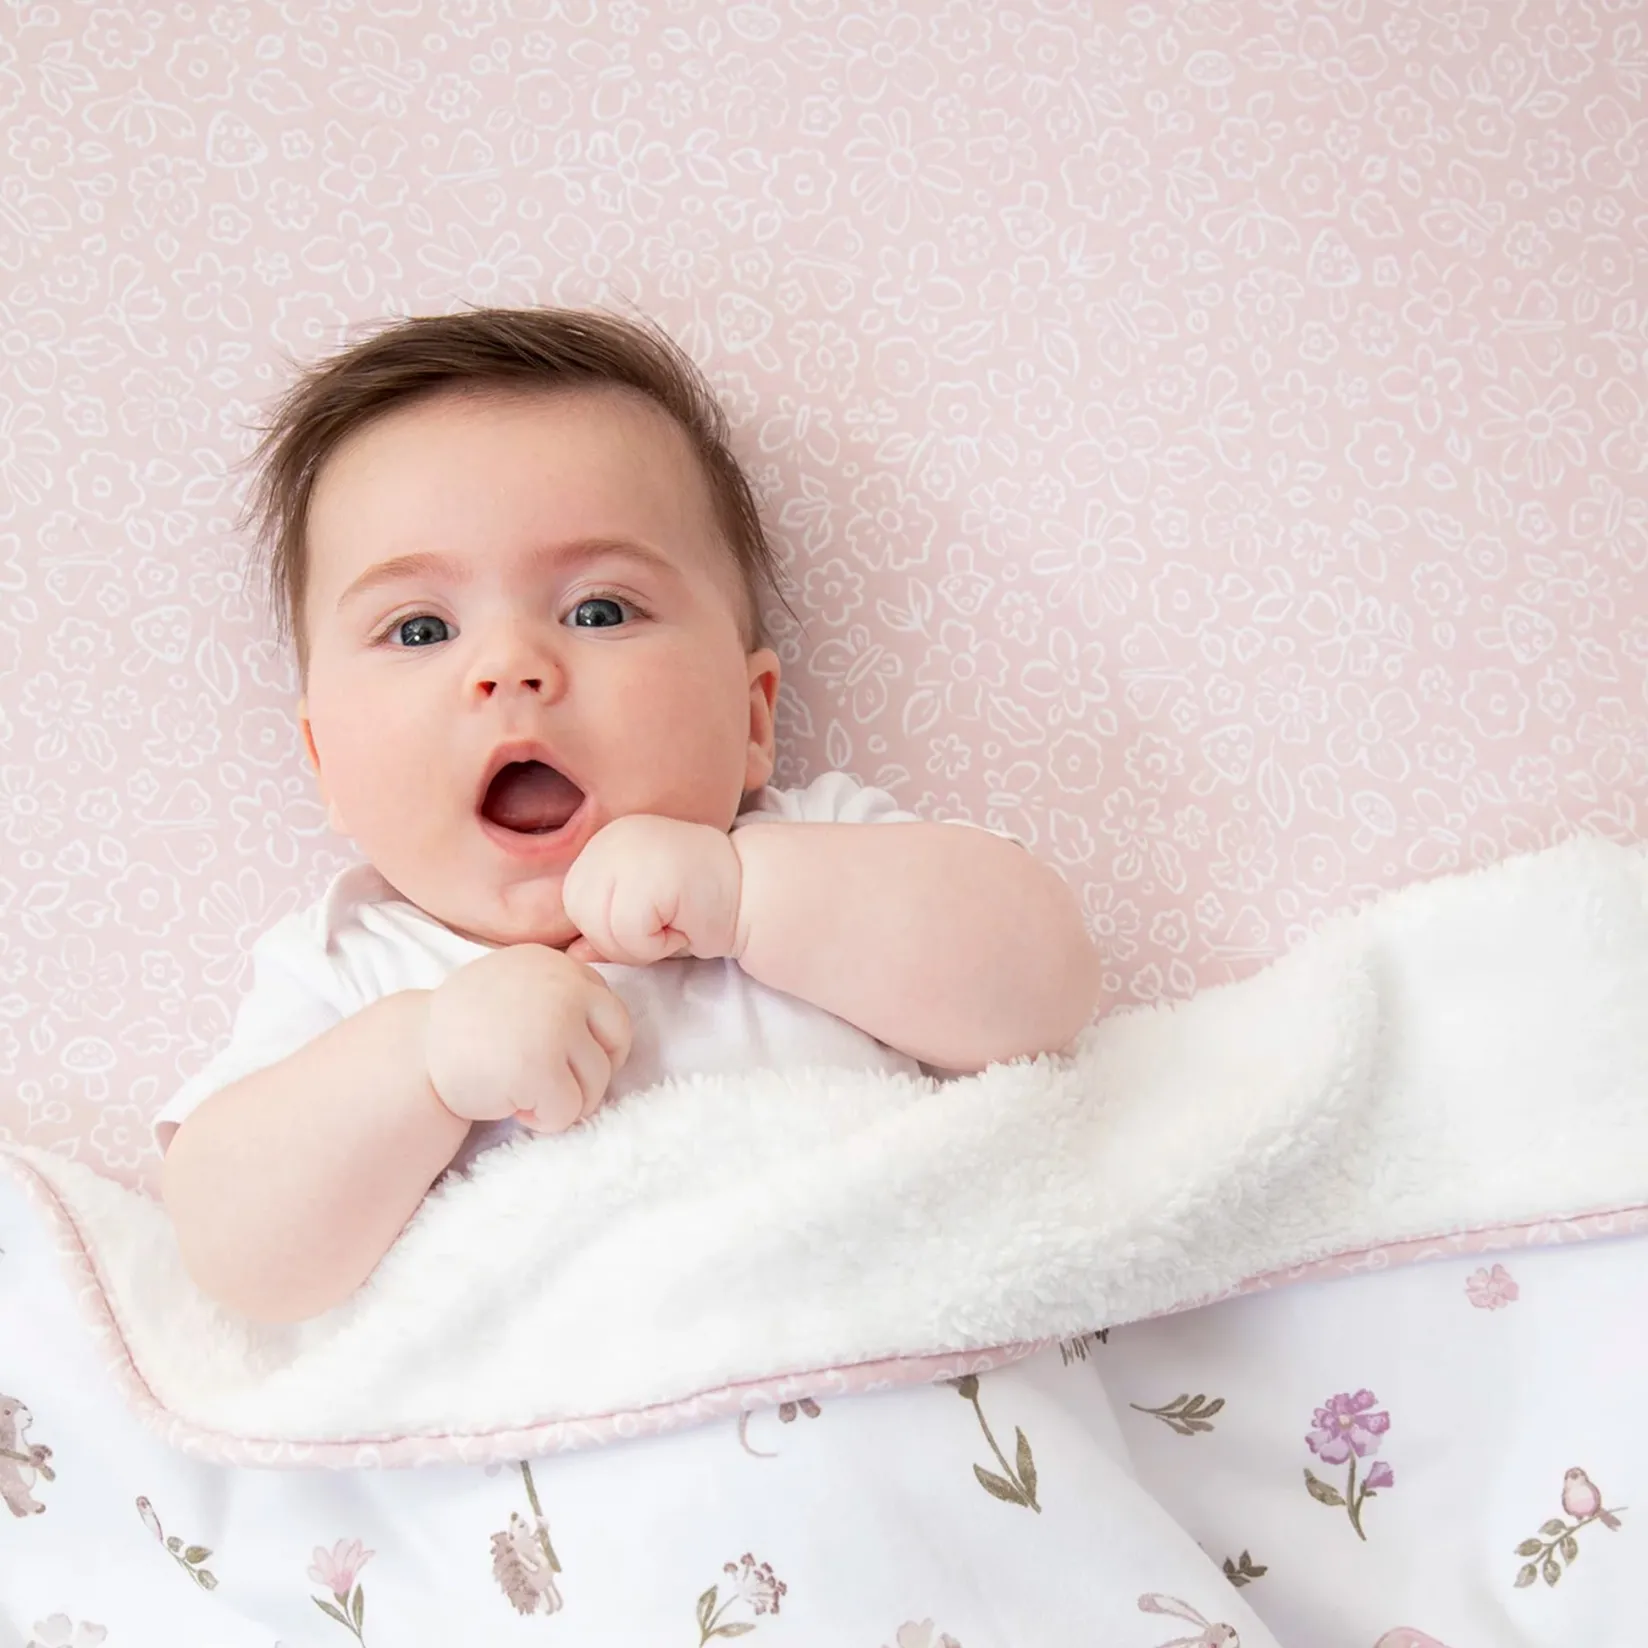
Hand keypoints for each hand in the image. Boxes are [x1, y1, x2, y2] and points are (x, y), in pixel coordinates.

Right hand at [424, 943, 631, 1133]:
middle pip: (616, 1044)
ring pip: (597, 1083)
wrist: (412, 1055)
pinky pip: (570, 1111)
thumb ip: (562, 994)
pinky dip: (545, 1121)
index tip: (558, 1059)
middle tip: (547, 1084)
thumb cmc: (470, 1031)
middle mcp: (563, 986)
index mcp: (559, 964)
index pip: (612, 1013)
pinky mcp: (540, 1067)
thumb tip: (617, 1038)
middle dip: (589, 1076)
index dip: (591, 1047)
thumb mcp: (520, 988)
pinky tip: (512, 1106)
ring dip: (564, 1102)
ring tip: (520, 1091)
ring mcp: (554, 1024)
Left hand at [561, 813, 741, 965]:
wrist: (756, 894)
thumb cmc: (701, 907)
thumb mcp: (642, 918)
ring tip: (674, 923)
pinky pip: (627, 932)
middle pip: (580, 912)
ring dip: (639, 946)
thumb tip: (571, 956)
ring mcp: (630, 848)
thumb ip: (605, 930)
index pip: (576, 899)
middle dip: (620, 939)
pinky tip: (683, 925)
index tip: (656, 916)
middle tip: (665, 926)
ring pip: (599, 926)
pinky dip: (655, 946)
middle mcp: (612, 836)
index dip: (612, 926)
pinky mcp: (649, 872)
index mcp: (606, 840)